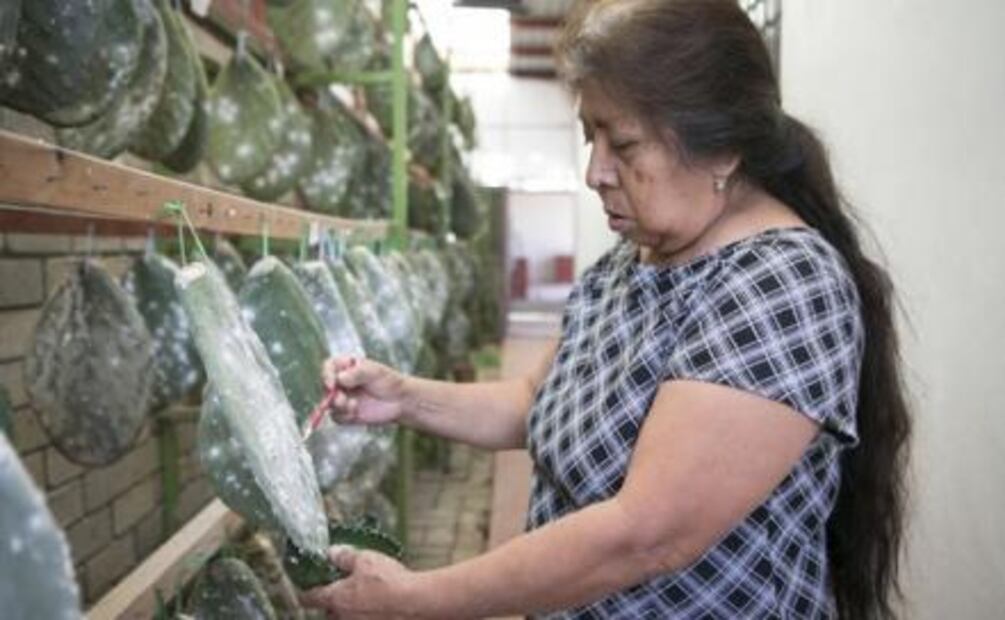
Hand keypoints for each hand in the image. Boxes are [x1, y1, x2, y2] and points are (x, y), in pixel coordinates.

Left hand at [301, 546, 417, 618]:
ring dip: (351, 610)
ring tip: (365, 597)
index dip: (307, 591)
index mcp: (335, 598)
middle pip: (328, 612)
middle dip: (333, 602)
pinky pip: (364, 619)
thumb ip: (344, 556)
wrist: (416, 604)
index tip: (308, 587)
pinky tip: (379, 606)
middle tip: (343, 589)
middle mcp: (343, 617)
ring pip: (346, 618)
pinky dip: (367, 614)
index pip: (309, 598)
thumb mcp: (365, 560)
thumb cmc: (390, 583)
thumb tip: (332, 552)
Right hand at [322, 356, 409, 424]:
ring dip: (338, 406)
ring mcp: (343, 398)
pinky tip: (355, 413)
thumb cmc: (389, 381)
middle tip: (342, 399)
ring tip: (352, 405)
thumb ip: (357, 373)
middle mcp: (341, 382)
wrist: (400, 400)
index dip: (326, 374)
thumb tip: (340, 379)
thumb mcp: (375, 371)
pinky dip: (344, 416)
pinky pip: (337, 417)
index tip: (332, 384)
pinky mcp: (347, 413)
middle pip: (325, 386)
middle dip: (331, 394)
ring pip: (329, 404)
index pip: (328, 367)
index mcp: (346, 367)